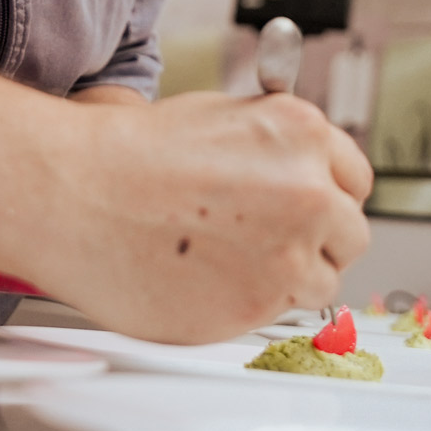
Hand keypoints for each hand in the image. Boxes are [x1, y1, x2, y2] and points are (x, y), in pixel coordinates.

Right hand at [23, 90, 372, 342]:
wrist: (74, 193)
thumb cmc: (128, 154)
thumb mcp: (221, 116)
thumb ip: (277, 146)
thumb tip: (304, 170)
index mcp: (300, 133)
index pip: (356, 179)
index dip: (328, 194)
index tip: (311, 207)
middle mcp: (307, 192)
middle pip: (350, 234)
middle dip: (316, 239)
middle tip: (268, 239)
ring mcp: (288, 252)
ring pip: (322, 282)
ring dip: (288, 276)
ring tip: (229, 260)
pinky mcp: (258, 303)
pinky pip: (277, 314)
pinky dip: (251, 303)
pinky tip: (207, 278)